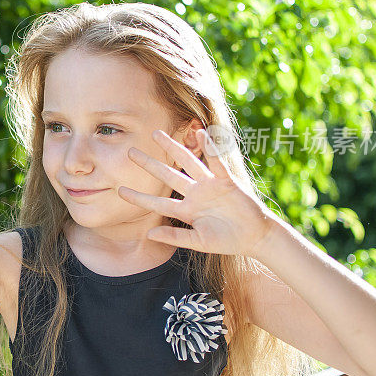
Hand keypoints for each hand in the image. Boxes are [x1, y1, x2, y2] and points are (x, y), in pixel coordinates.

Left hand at [117, 128, 275, 256]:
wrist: (255, 237)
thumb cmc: (228, 241)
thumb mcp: (199, 242)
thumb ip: (175, 237)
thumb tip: (149, 234)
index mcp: (186, 211)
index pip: (157, 203)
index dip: (139, 198)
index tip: (119, 191)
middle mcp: (194, 194)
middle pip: (167, 176)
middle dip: (149, 164)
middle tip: (130, 152)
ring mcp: (209, 186)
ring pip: (187, 162)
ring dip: (173, 147)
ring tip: (157, 134)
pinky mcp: (226, 181)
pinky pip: (216, 162)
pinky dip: (210, 148)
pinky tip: (200, 133)